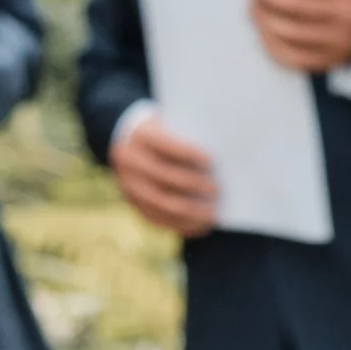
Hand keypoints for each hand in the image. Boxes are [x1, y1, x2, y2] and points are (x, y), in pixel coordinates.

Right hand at [110, 113, 218, 236]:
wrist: (131, 140)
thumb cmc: (168, 132)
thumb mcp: (174, 124)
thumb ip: (192, 136)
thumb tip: (222, 158)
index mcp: (141, 136)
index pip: (164, 145)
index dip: (188, 153)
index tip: (211, 161)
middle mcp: (129, 161)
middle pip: (163, 176)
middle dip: (192, 184)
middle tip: (217, 189)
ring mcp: (129, 185)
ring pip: (160, 202)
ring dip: (190, 211)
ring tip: (213, 213)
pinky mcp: (134, 203)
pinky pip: (158, 219)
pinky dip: (182, 224)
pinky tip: (203, 225)